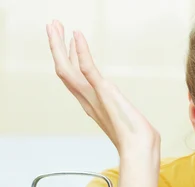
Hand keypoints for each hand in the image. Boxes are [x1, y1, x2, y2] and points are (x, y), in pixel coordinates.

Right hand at [46, 20, 159, 153]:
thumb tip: (136, 123)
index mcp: (92, 107)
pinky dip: (81, 51)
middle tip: (52, 26)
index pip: (74, 80)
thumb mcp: (128, 124)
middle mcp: (88, 101)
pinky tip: (77, 36)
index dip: (68, 61)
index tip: (66, 44)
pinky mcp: (104, 92)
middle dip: (57, 47)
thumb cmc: (138, 140)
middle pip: (64, 70)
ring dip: (60, 44)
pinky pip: (88, 68)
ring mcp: (94, 96)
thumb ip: (126, 120)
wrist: (139, 149)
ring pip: (68, 67)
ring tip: (55, 25)